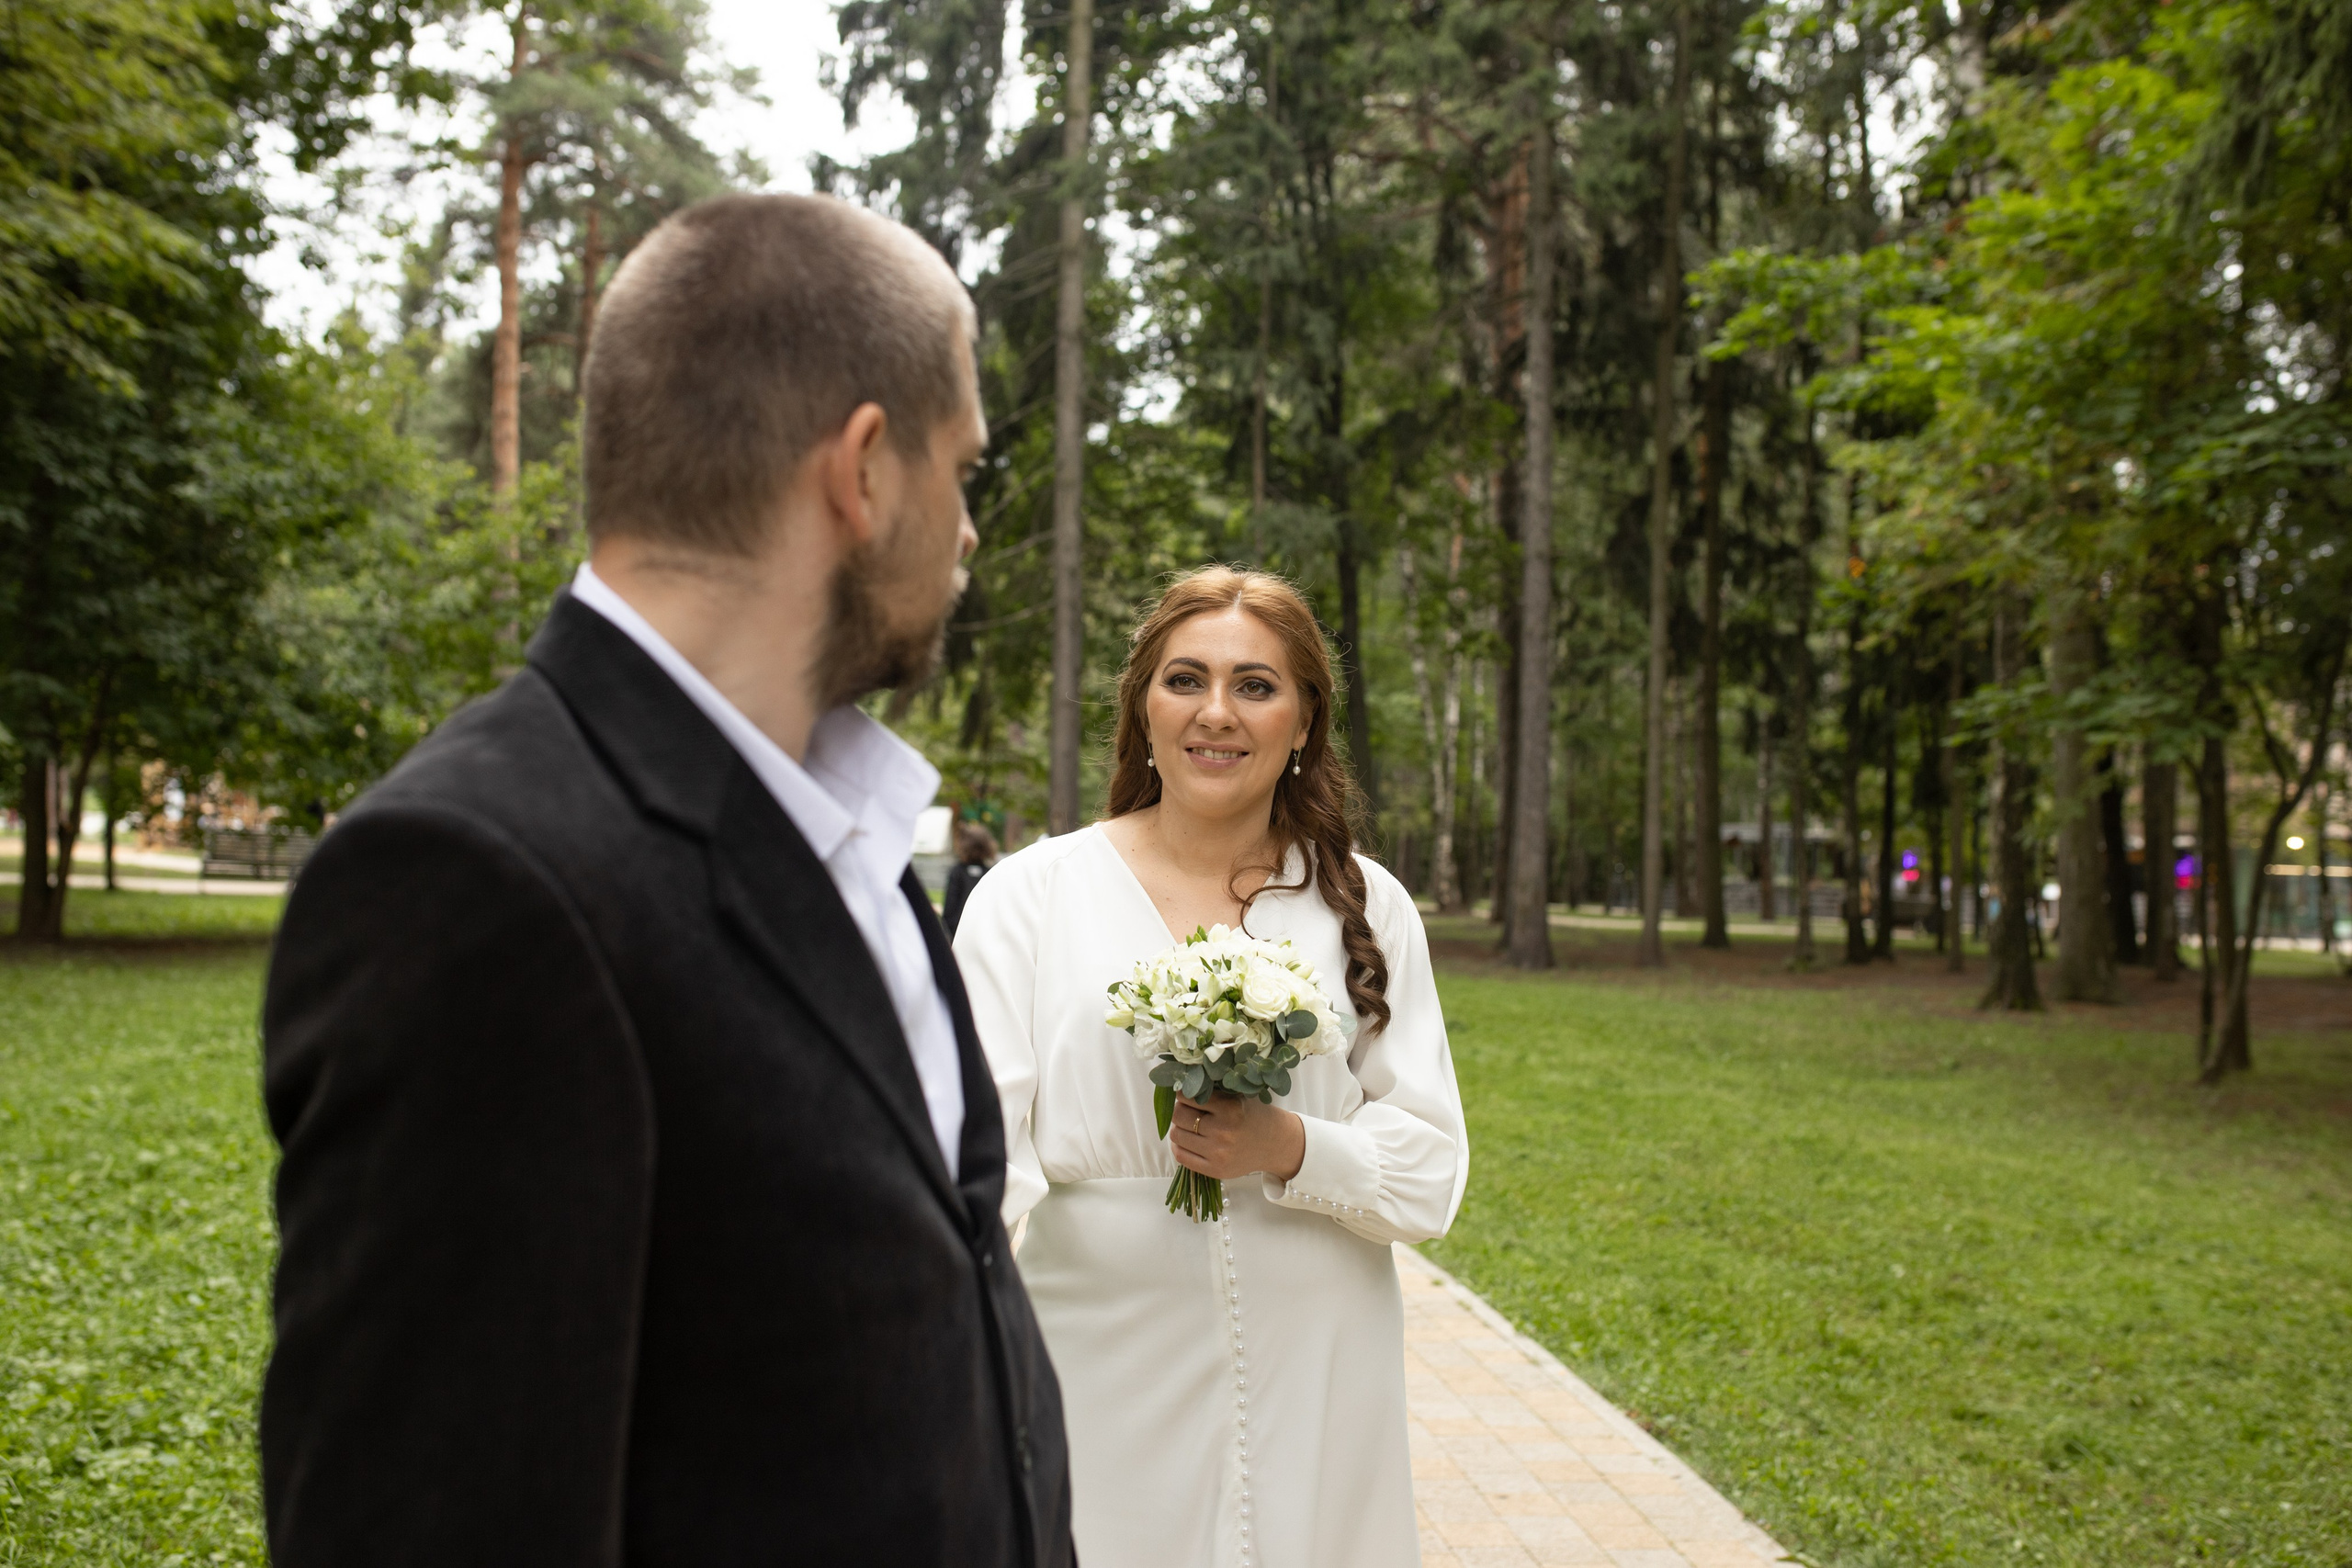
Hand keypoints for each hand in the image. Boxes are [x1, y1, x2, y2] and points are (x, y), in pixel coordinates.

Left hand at [1170, 1091, 1305, 1183]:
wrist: (1274, 1143)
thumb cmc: (1252, 1115)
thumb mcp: (1237, 1096)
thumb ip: (1212, 1091)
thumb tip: (1180, 1086)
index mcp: (1230, 1108)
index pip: (1188, 1097)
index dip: (1182, 1093)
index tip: (1185, 1093)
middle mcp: (1223, 1131)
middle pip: (1179, 1116)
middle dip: (1179, 1110)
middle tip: (1186, 1109)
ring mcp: (1218, 1153)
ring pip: (1177, 1136)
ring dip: (1178, 1128)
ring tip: (1188, 1125)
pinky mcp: (1215, 1169)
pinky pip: (1182, 1156)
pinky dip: (1179, 1146)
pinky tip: (1187, 1140)